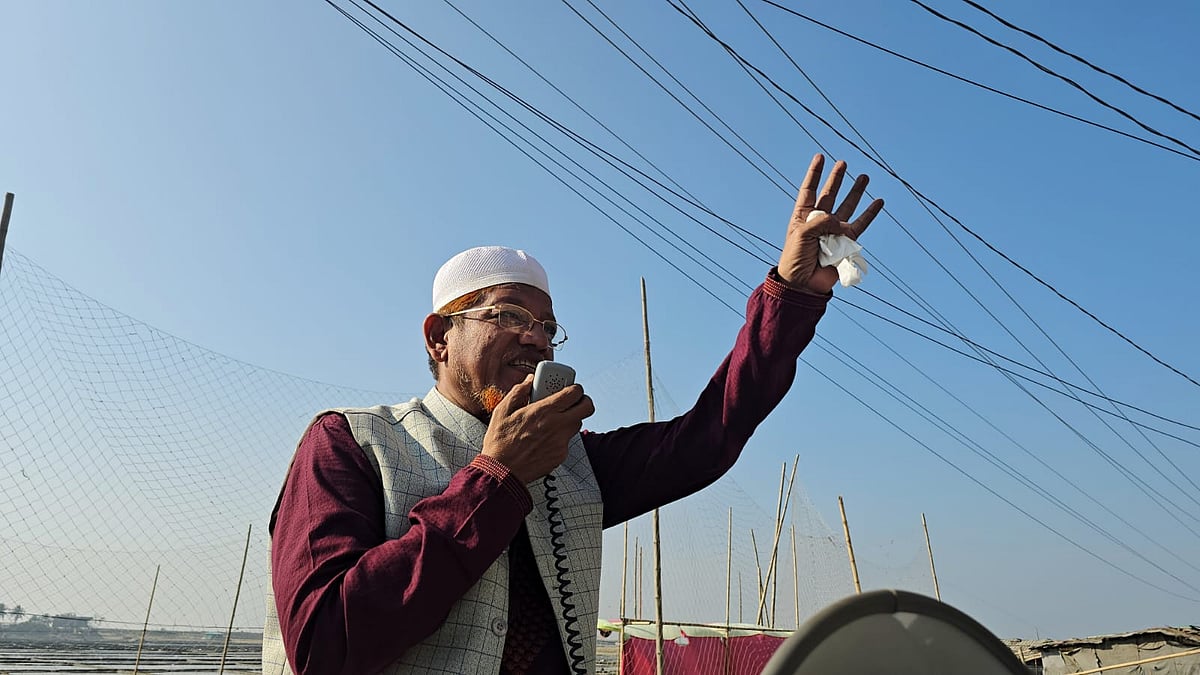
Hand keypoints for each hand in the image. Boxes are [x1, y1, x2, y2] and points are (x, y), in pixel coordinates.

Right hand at [481, 376, 594, 483]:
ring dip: (571, 419)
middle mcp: (557, 426)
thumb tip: (529, 380)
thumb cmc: (499, 441)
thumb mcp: (502, 411)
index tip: (570, 388)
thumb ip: (518, 392)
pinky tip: (544, 438)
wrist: (501, 471)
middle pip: (587, 408)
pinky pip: (567, 441)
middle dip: (583, 401)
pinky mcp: (560, 456)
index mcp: (543, 411)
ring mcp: (561, 442)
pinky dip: (560, 437)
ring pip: (578, 424)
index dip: (576, 388)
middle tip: (572, 401)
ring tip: (553, 419)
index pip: (574, 393)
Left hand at [778, 154, 883, 293]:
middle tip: (843, 163)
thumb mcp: (802, 234)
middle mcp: (820, 221)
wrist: (803, 284)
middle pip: (830, 194)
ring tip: (864, 176)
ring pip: (848, 206)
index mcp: (803, 216)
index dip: (815, 174)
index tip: (820, 157)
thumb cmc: (795, 259)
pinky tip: (878, 201)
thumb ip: (821, 222)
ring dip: (856, 192)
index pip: (809, 190)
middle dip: (837, 178)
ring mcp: (834, 231)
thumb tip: (842, 222)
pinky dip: (870, 213)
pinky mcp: (847, 242)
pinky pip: (861, 224)